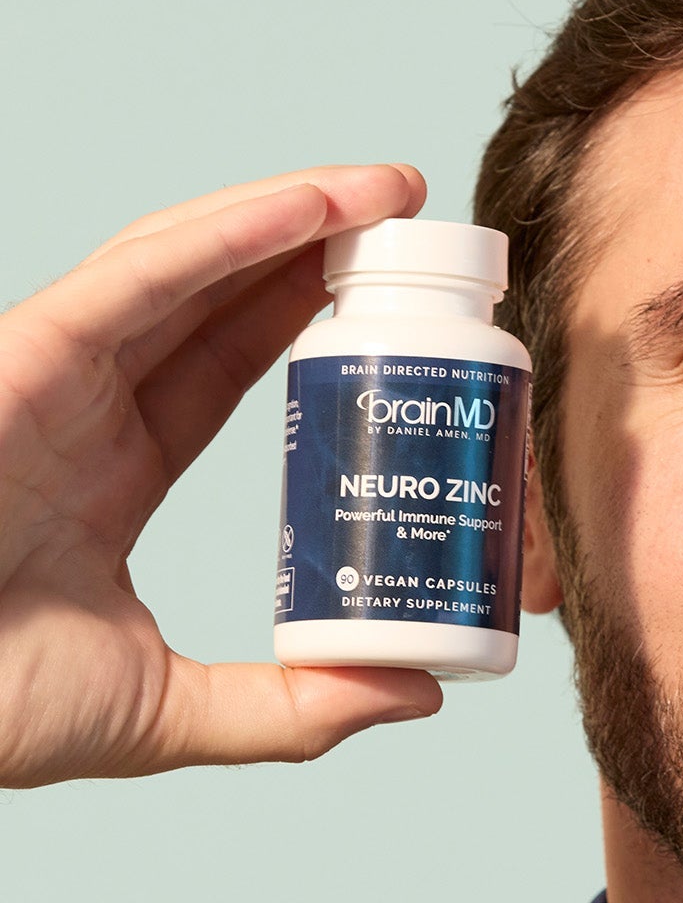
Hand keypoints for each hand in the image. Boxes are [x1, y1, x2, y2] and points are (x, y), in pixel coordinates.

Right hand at [0, 165, 443, 788]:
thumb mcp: (167, 713)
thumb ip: (290, 711)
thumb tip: (423, 694)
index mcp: (108, 469)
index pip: (228, 368)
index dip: (309, 320)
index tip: (400, 302)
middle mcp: (83, 405)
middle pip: (218, 295)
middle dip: (316, 246)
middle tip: (416, 211)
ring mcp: (51, 371)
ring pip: (185, 261)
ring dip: (291, 213)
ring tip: (388, 188)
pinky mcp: (22, 356)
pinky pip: (135, 278)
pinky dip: (224, 236)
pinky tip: (309, 204)